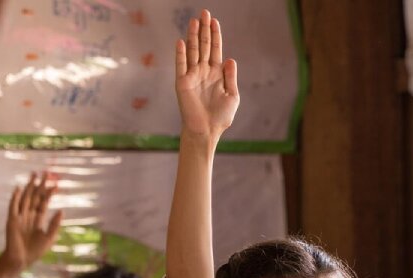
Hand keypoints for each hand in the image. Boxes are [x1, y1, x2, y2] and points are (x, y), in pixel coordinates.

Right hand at [0, 172, 61, 277]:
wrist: (21, 260)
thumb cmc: (35, 251)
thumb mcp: (50, 237)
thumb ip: (55, 224)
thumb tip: (61, 210)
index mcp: (38, 219)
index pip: (44, 203)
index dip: (49, 194)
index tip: (56, 184)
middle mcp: (29, 215)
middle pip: (35, 197)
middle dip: (39, 185)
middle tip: (44, 173)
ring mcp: (20, 217)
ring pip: (25, 198)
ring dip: (29, 187)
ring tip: (33, 176)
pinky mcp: (12, 220)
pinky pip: (13, 207)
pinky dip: (15, 198)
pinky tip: (18, 188)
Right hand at [175, 10, 239, 138]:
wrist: (207, 130)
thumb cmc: (221, 116)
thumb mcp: (232, 95)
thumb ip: (230, 77)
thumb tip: (230, 59)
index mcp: (216, 74)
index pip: (215, 50)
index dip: (215, 35)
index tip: (215, 21)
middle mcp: (204, 72)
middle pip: (203, 46)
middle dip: (204, 29)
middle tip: (204, 12)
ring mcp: (192, 76)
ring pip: (192, 51)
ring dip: (192, 36)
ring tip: (194, 21)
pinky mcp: (182, 83)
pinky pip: (181, 65)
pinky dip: (181, 53)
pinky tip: (181, 41)